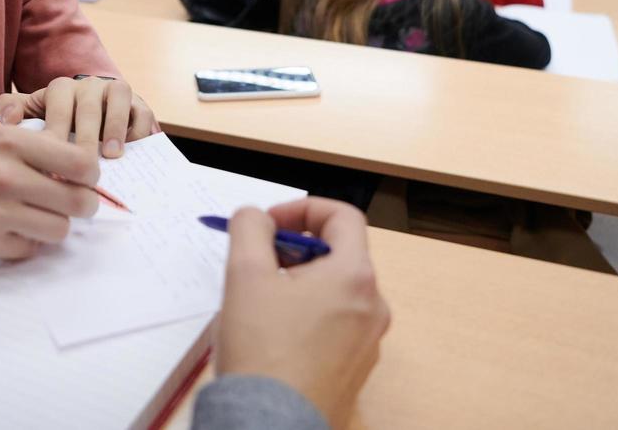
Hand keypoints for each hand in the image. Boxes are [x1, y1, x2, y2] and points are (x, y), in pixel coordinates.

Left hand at [0, 76, 156, 157]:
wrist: (95, 119)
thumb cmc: (60, 125)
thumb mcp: (34, 118)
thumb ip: (15, 113)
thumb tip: (7, 119)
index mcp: (60, 90)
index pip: (56, 106)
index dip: (55, 133)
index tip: (51, 161)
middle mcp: (87, 85)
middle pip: (88, 107)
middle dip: (85, 138)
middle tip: (82, 169)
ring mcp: (114, 91)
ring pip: (117, 100)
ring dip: (115, 127)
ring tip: (111, 155)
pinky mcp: (138, 103)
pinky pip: (142, 111)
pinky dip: (139, 130)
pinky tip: (133, 150)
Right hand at [0, 127, 99, 257]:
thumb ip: (26, 148)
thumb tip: (72, 166)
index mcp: (8, 142)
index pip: (80, 162)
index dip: (89, 175)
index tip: (82, 179)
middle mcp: (5, 175)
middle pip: (78, 202)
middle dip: (81, 205)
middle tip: (70, 205)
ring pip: (58, 230)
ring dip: (53, 226)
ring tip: (37, 217)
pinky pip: (28, 249)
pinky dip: (26, 243)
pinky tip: (12, 230)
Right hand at [216, 199, 389, 428]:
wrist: (271, 426)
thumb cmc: (262, 350)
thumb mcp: (245, 274)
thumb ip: (250, 228)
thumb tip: (256, 216)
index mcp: (355, 277)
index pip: (343, 216)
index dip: (302, 208)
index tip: (269, 224)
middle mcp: (373, 308)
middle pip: (339, 255)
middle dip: (295, 249)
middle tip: (257, 263)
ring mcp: (367, 343)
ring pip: (336, 292)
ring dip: (299, 283)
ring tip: (260, 302)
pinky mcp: (354, 370)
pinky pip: (335, 326)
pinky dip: (307, 315)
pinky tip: (273, 335)